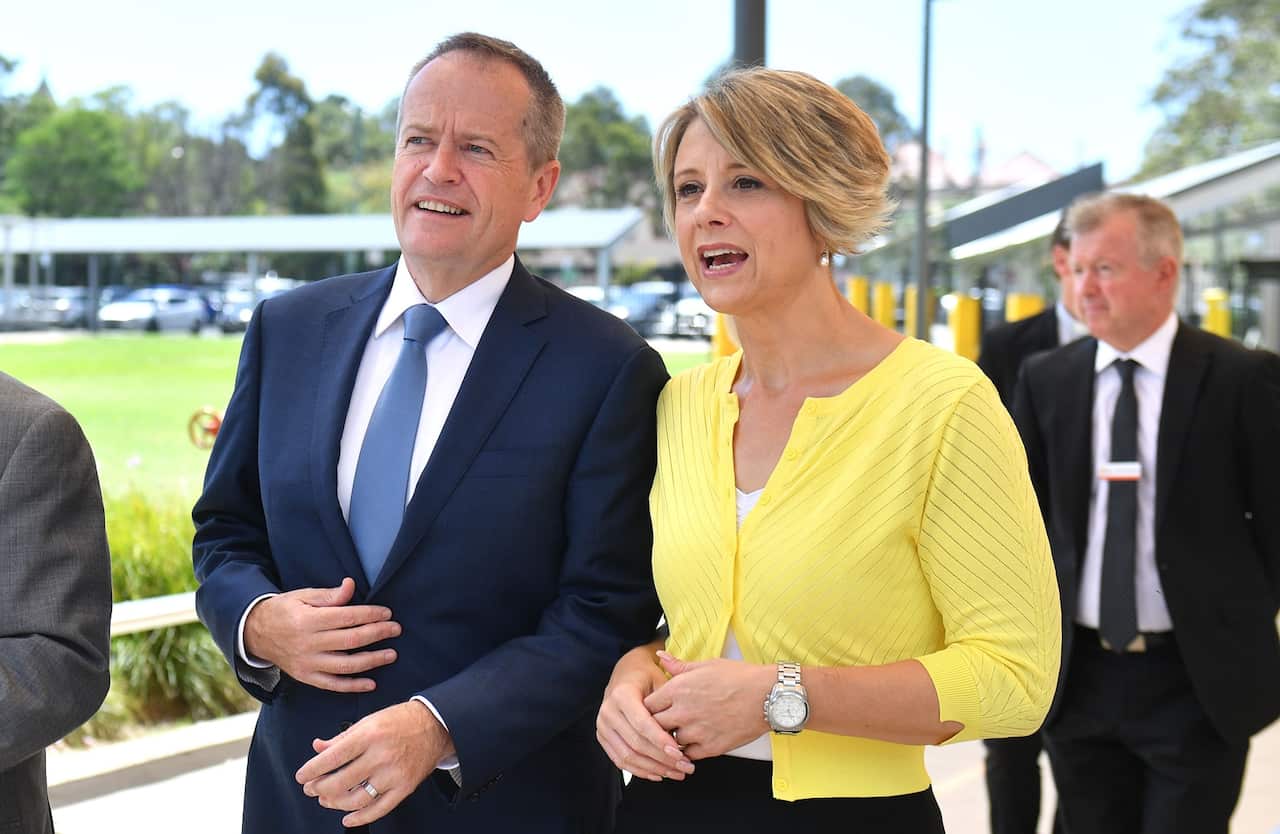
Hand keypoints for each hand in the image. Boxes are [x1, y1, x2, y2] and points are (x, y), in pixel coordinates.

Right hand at [244, 577, 400, 691]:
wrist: (256, 633)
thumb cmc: (284, 610)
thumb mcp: (302, 596)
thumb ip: (328, 595)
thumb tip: (351, 586)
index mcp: (308, 620)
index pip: (346, 618)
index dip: (369, 615)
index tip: (387, 613)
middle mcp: (308, 644)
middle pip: (350, 641)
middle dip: (377, 634)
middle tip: (396, 629)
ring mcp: (307, 663)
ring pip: (345, 666)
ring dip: (371, 661)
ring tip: (391, 654)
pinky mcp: (306, 677)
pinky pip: (332, 685)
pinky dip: (352, 686)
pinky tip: (371, 683)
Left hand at [296, 700, 450, 827]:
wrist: (435, 725)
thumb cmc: (399, 721)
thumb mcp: (368, 721)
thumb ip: (341, 737)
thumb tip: (317, 748)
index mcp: (368, 735)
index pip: (332, 758)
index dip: (312, 770)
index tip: (302, 776)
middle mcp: (380, 756)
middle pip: (341, 782)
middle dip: (319, 788)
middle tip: (311, 789)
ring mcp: (393, 774)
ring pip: (357, 799)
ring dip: (335, 803)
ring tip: (326, 800)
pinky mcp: (404, 787)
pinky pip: (379, 809)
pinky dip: (360, 818)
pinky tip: (347, 819)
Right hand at [596, 644, 694, 780]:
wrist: (627, 673)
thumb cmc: (648, 677)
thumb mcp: (660, 681)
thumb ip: (667, 706)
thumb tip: (679, 735)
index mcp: (621, 694)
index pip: (642, 724)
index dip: (661, 741)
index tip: (680, 753)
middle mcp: (608, 711)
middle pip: (636, 743)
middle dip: (662, 759)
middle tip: (685, 767)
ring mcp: (602, 726)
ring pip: (628, 756)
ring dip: (654, 768)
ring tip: (676, 773)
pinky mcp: (603, 737)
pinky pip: (620, 760)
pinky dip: (640, 770)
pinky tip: (659, 774)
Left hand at [643, 652, 773, 759]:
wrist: (768, 696)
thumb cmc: (740, 677)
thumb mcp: (706, 664)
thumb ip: (679, 666)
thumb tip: (660, 656)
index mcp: (679, 688)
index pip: (648, 704)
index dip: (650, 707)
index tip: (656, 708)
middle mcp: (683, 711)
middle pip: (654, 725)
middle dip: (657, 724)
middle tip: (664, 722)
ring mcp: (696, 732)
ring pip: (670, 742)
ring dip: (673, 738)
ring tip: (681, 731)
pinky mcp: (711, 748)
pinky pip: (688, 755)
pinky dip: (688, 751)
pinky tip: (694, 742)